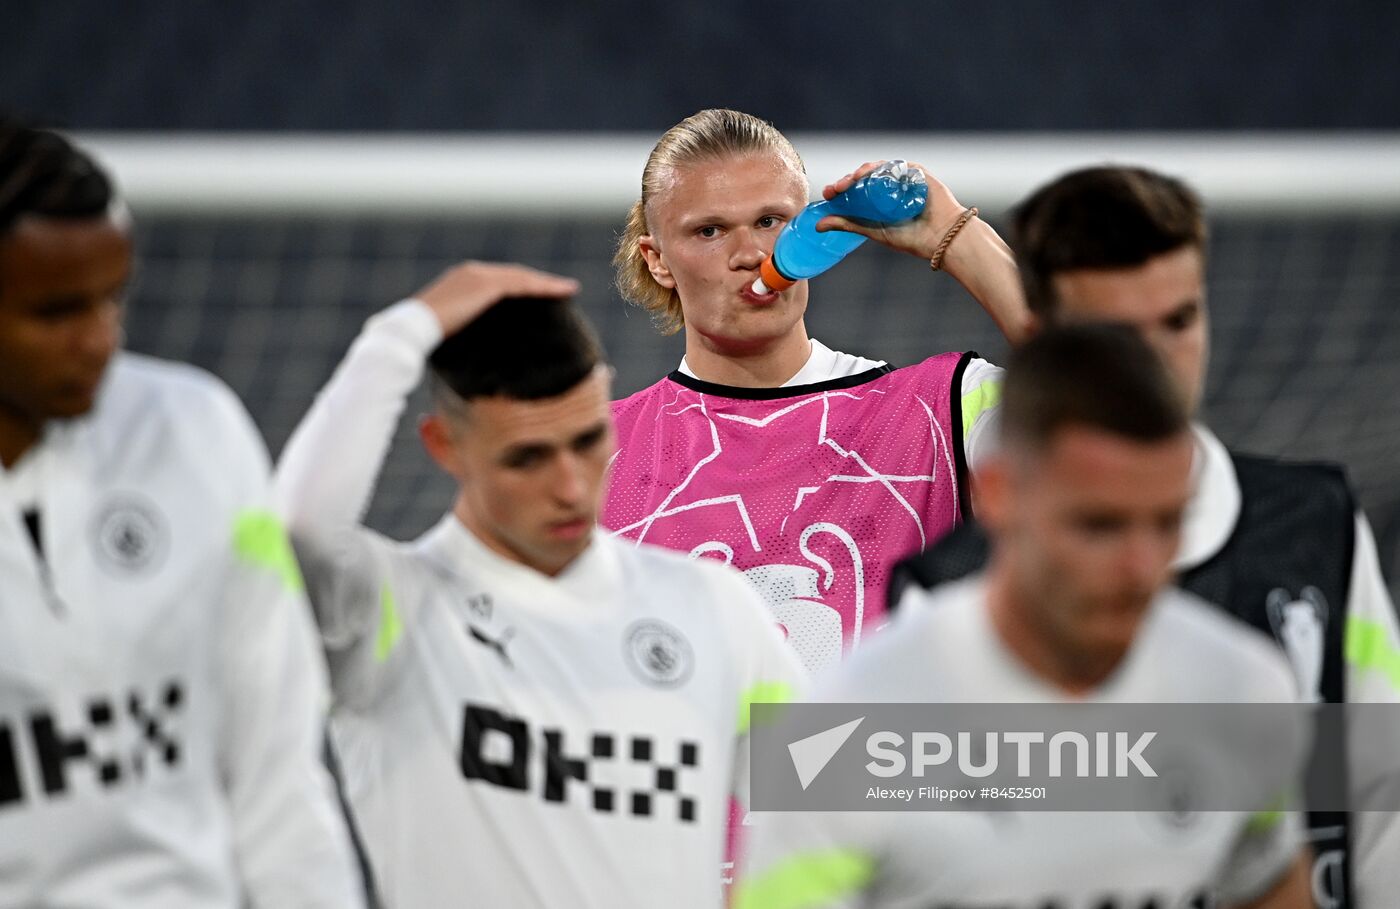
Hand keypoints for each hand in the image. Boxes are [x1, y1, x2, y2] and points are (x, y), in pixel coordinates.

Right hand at [413, 260, 579, 335]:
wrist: (414, 328)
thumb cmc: (427, 338)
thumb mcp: (452, 332)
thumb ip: (466, 332)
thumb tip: (477, 352)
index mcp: (462, 281)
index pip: (499, 281)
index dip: (521, 286)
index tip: (538, 295)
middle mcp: (472, 272)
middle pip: (514, 276)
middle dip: (538, 282)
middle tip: (561, 289)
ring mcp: (480, 276)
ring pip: (522, 277)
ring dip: (546, 283)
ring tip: (567, 289)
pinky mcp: (487, 285)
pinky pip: (522, 284)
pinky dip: (543, 287)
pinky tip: (560, 292)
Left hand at [816, 161, 966, 260]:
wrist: (942, 238)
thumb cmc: (911, 238)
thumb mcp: (873, 231)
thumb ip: (847, 225)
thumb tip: (817, 226)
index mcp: (879, 201)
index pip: (856, 190)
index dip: (840, 189)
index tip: (828, 194)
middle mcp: (890, 188)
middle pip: (864, 177)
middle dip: (847, 180)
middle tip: (835, 190)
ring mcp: (903, 179)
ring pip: (879, 169)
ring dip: (862, 172)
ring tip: (851, 181)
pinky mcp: (917, 174)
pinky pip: (897, 165)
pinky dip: (883, 167)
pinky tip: (871, 172)